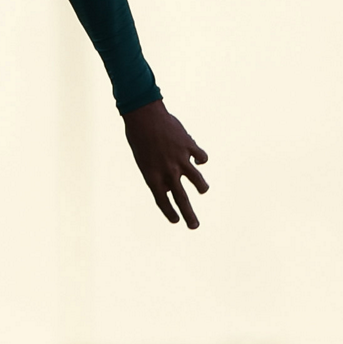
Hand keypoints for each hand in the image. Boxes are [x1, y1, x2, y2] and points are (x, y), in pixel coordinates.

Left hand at [123, 99, 208, 229]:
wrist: (144, 117)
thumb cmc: (140, 138)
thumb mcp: (144, 160)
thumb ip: (158, 174)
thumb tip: (172, 185)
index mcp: (152, 176)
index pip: (162, 200)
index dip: (169, 212)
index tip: (176, 220)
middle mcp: (167, 171)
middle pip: (181, 199)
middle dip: (189, 215)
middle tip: (194, 226)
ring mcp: (180, 160)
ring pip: (197, 181)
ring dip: (201, 187)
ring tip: (202, 190)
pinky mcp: (189, 147)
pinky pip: (202, 158)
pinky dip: (201, 160)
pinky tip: (198, 160)